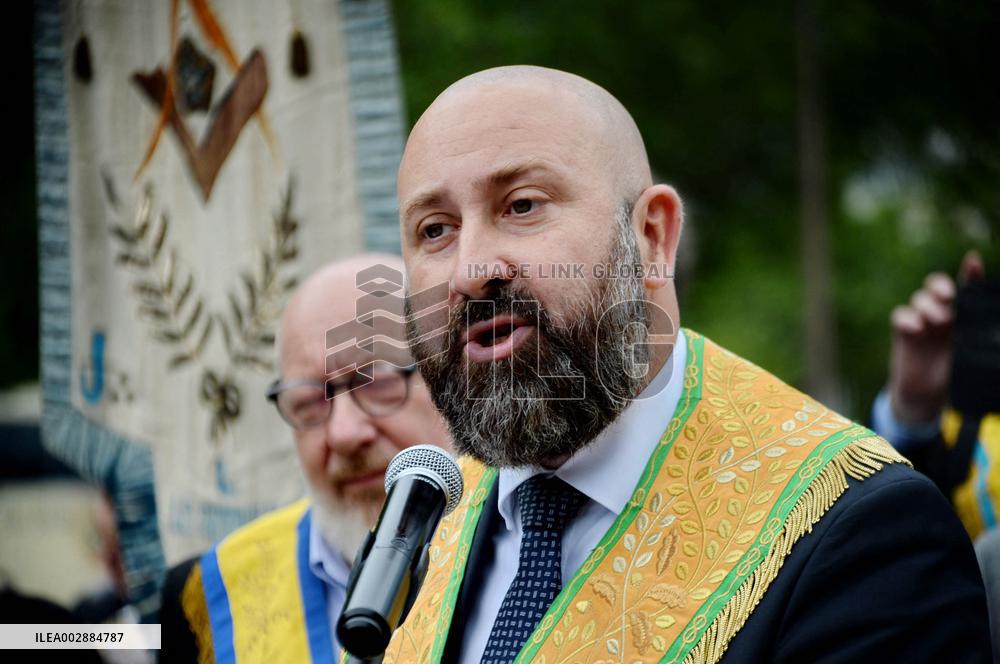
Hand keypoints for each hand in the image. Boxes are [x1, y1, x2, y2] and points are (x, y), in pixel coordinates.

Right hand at [888, 251, 984, 424]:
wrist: (926, 397)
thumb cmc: (951, 375)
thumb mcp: (971, 356)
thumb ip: (980, 338)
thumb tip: (997, 331)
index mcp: (962, 316)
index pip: (966, 289)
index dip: (969, 273)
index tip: (973, 262)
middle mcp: (941, 313)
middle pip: (936, 285)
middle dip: (941, 286)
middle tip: (947, 296)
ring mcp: (920, 321)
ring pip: (919, 298)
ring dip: (928, 305)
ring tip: (936, 321)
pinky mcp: (903, 333)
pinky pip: (900, 315)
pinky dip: (907, 318)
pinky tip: (916, 329)